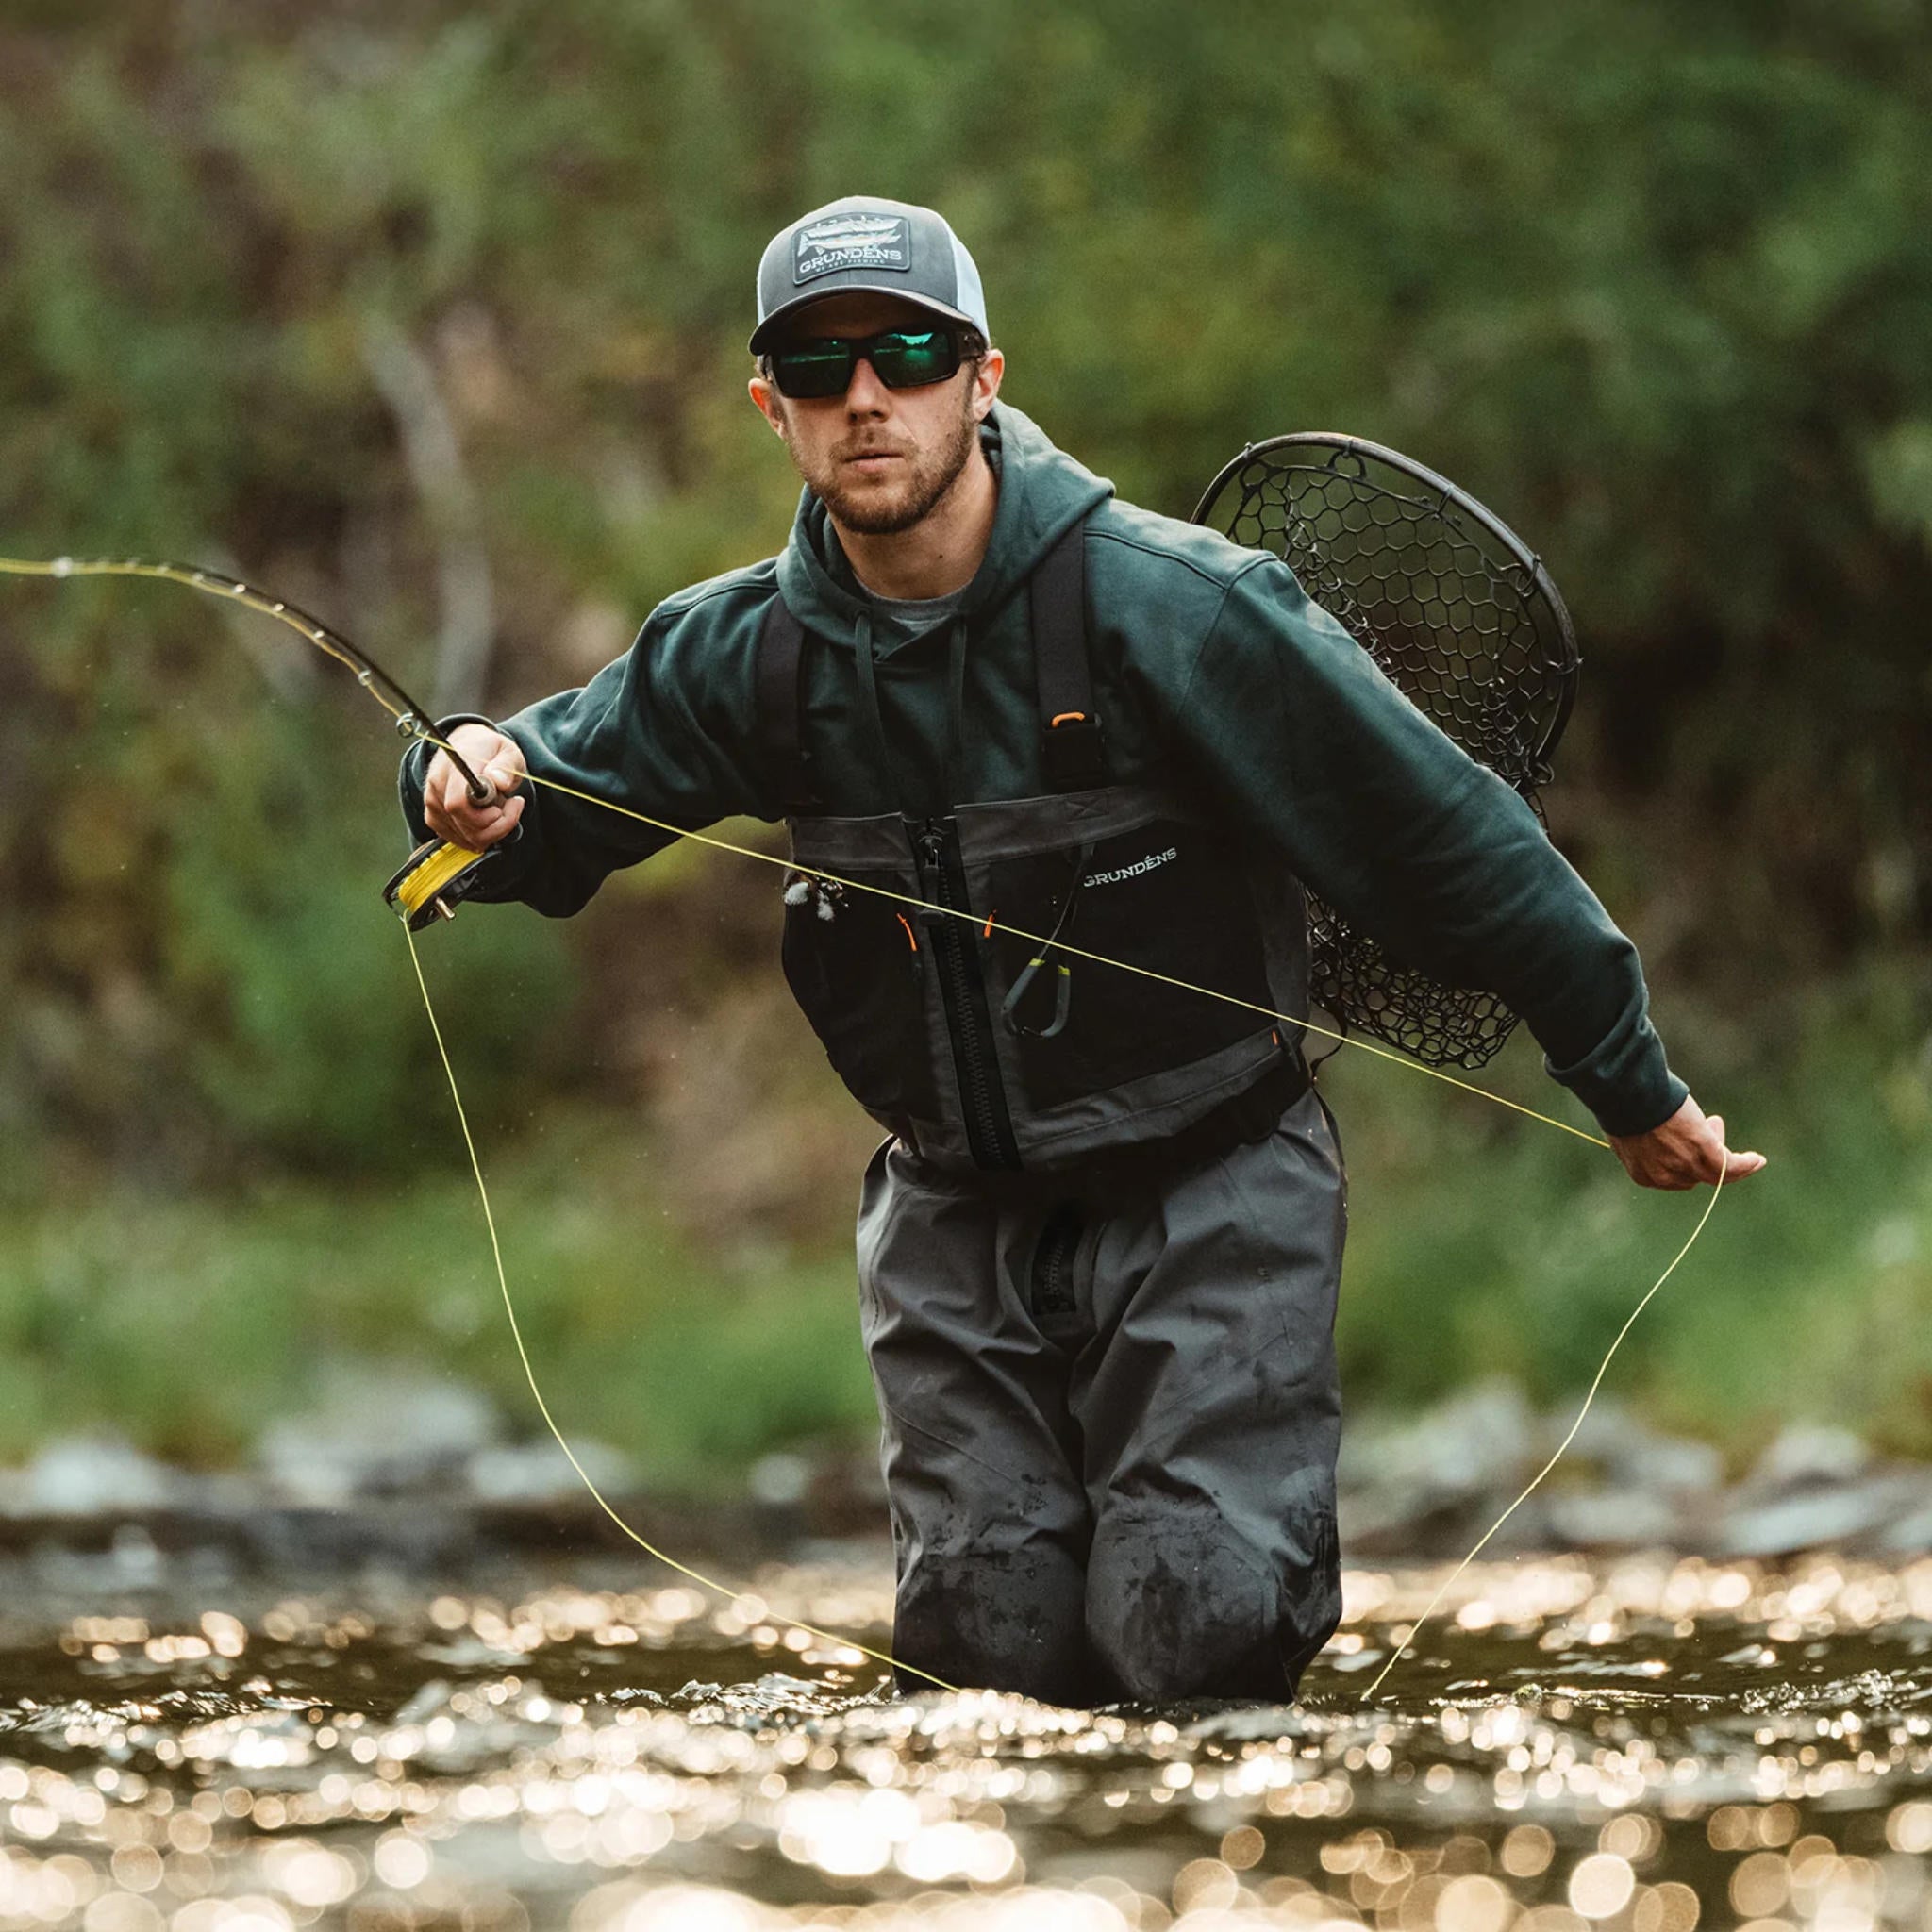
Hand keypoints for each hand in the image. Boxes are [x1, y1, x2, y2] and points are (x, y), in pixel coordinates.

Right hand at [423, 723, 528, 849]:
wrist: (468, 746)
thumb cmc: (489, 751)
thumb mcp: (507, 751)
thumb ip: (505, 766)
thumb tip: (499, 781)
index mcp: (454, 767)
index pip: (458, 804)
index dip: (484, 816)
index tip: (505, 807)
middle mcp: (437, 786)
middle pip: (464, 826)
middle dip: (497, 826)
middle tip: (511, 807)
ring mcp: (432, 804)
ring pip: (464, 837)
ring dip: (490, 831)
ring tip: (499, 807)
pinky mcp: (433, 818)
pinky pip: (459, 840)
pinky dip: (478, 836)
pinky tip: (486, 818)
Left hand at [1607, 1094, 1765, 1189]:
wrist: (1627, 1095)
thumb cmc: (1623, 1104)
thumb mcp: (1631, 1129)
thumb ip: (1644, 1138)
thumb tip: (1657, 1133)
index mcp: (1644, 1174)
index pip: (1674, 1177)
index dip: (1686, 1160)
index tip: (1691, 1138)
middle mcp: (1666, 1176)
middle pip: (1695, 1174)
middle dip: (1705, 1152)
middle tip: (1713, 1124)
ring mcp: (1685, 1164)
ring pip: (1716, 1174)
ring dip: (1735, 1165)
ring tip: (1752, 1159)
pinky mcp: (1703, 1149)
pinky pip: (1730, 1165)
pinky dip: (1746, 1164)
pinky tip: (1757, 1159)